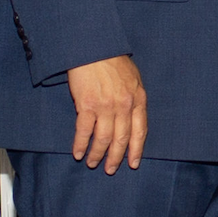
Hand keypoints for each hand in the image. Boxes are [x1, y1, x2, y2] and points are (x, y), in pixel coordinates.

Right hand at [66, 55, 147, 172]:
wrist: (94, 46)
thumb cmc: (112, 59)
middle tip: (110, 170)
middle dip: (116, 158)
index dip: (136, 149)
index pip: (140, 131)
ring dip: (97, 154)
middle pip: (122, 139)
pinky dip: (80, 144)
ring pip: (103, 139)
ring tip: (92, 163)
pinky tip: (77, 153)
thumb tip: (131, 116)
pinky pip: (84, 131)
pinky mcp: (86, 105)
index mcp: (138, 98)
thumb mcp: (133, 77)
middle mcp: (124, 105)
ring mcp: (106, 106)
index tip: (133, 163)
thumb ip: (133, 97)